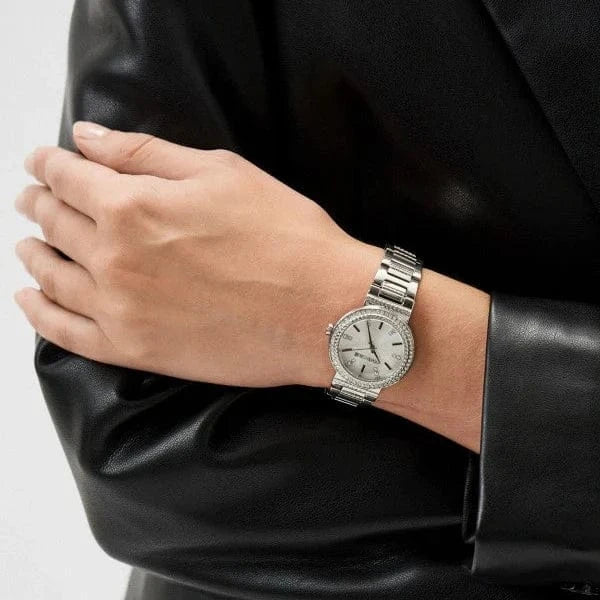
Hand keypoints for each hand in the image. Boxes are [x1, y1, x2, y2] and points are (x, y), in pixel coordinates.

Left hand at [13, 121, 382, 386]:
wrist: (323, 310)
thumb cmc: (285, 236)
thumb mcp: (221, 172)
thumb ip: (145, 154)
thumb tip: (86, 139)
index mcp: (133, 206)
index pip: (67, 177)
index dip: (48, 165)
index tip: (40, 162)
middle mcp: (115, 258)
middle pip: (53, 223)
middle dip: (38, 203)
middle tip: (32, 198)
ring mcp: (120, 310)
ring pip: (51, 276)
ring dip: (32, 254)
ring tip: (28, 245)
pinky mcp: (135, 350)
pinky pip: (65, 332)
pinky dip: (39, 312)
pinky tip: (30, 298)